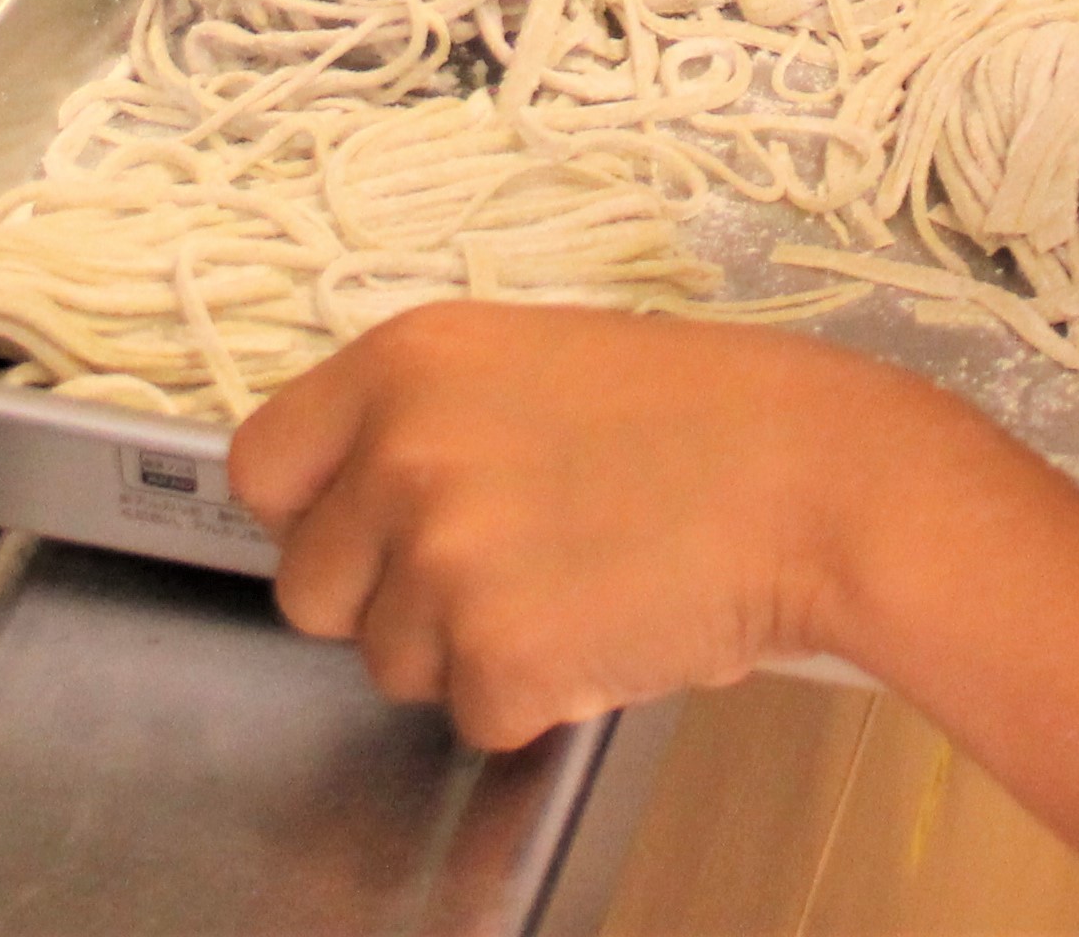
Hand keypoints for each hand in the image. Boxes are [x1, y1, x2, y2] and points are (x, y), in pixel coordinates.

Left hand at [233, 304, 1004, 748]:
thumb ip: (428, 418)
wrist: (817, 481)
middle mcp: (399, 456)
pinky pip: (475, 717)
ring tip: (574, 589)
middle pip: (309, 588)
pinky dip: (535, 699)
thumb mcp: (536, 361)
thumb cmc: (708, 416)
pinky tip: (607, 632)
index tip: (365, 531)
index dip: (313, 515)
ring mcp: (442, 561)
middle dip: (387, 602)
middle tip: (497, 573)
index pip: (260, 469)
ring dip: (468, 651)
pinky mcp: (497, 657)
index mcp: (400, 363)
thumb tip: (361, 498)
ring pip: (391, 665)